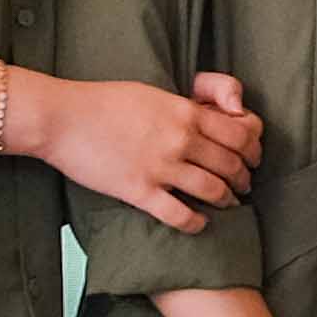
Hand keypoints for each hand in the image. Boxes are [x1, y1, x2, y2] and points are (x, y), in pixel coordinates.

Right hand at [46, 68, 263, 228]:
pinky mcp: (139, 190)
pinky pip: (180, 214)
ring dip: (227, 200)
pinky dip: (196, 223)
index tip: (252, 158)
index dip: (253, 150)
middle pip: (232, 164)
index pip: (240, 133)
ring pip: (214, 190)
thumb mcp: (153, 92)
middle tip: (244, 185)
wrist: (63, 119)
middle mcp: (180, 139)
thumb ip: (184, 107)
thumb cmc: (103, 102)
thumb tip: (208, 118)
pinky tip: (199, 223)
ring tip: (228, 204)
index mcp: (185, 112)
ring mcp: (161, 166)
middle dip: (244, 178)